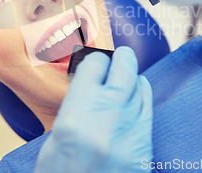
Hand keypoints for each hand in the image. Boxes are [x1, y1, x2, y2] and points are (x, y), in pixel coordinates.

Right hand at [34, 47, 152, 172]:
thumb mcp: (54, 141)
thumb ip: (75, 108)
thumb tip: (88, 86)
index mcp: (74, 116)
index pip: (94, 65)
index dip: (94, 60)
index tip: (94, 62)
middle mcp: (105, 118)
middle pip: (123, 67)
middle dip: (120, 58)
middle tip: (118, 56)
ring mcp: (129, 131)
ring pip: (138, 84)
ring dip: (131, 77)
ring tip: (125, 76)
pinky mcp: (144, 145)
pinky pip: (148, 106)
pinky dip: (142, 95)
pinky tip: (137, 93)